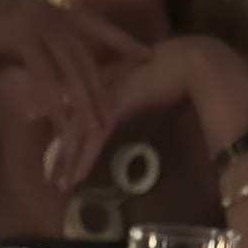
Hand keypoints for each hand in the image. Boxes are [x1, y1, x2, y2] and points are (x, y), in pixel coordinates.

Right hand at [0, 0, 147, 171]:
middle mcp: (51, 15)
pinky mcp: (20, 37)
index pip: (98, 27)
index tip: (147, 54)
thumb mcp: (25, 38)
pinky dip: (53, 97)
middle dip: (102, 89)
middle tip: (116, 116)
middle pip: (87, 57)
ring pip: (70, 67)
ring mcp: (37, 24)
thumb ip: (46, 52)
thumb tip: (60, 76)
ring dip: (83, 100)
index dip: (123, 41)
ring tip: (94, 127)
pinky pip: (44, 72)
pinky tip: (61, 119)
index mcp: (55, 12)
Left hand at [56, 35, 247, 188]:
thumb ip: (132, 99)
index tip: (51, 147)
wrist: (200, 65)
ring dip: (68, 159)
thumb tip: (120, 116)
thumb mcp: (149, 90)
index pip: (76, 102)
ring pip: (78, 129)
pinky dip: (83, 157)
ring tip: (59, 183)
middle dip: (60, 150)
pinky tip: (76, 176)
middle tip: (48, 174)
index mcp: (109, 74)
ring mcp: (108, 90)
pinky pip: (93, 134)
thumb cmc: (184, 77)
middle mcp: (103, 80)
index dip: (61, 124)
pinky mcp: (116, 102)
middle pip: (70, 118)